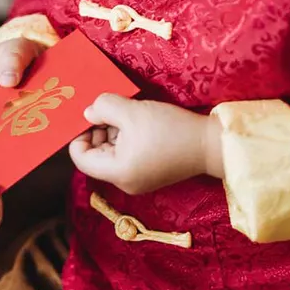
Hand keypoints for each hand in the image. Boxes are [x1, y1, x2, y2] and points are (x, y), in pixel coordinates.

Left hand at [69, 94, 220, 195]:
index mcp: (117, 172)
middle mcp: (124, 182)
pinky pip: (126, 156)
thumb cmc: (170, 129)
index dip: (78, 134)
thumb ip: (103, 107)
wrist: (211, 144)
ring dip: (113, 132)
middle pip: (95, 155)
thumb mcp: (132, 111)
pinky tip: (139, 123)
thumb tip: (87, 113)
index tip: (90, 115)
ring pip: (111, 153)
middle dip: (98, 131)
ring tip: (128, 115)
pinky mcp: (149, 173)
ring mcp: (137, 180)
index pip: (80, 157)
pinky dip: (126, 139)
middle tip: (110, 111)